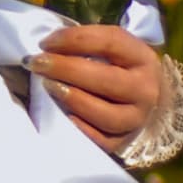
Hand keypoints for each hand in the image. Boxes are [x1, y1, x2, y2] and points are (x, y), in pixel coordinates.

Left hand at [27, 24, 164, 156]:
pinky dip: (78, 127)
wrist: (144, 102)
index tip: (45, 43)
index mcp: (142, 58)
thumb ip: (87, 44)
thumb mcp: (113, 50)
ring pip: (104, 114)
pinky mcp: (122, 142)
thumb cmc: (118, 69)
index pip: (110, 42)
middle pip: (106, 79)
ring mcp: (136, 119)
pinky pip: (98, 140)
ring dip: (71, 98)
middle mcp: (145, 90)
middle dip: (66, 69)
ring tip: (48, 85)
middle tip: (38, 63)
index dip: (74, 39)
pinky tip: (61, 114)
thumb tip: (49, 48)